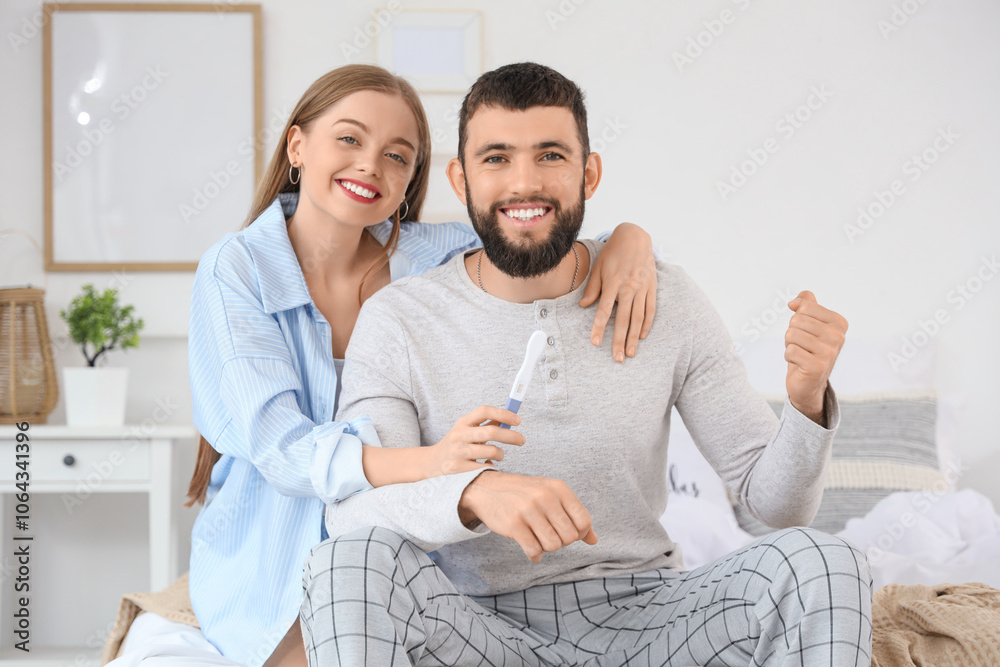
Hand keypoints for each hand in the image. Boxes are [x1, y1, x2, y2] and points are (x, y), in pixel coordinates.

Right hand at [423, 406, 525, 478]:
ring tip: (499, 455)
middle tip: (522, 440)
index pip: (484, 411)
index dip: (503, 414)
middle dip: (512, 436)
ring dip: (501, 454)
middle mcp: (459, 435)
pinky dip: (492, 465)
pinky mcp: (459, 469)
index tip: (518, 420)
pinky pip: (485, 466)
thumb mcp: (468, 430)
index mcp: (462, 422)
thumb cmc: (457, 445)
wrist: (433, 464)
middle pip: (491, 432)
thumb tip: (511, 418)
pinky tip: (487, 464)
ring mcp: (458, 452)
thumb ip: (487, 424)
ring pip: (491, 451)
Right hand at [459, 472, 597, 561]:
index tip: (566, 531)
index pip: (584, 521)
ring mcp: (529, 510)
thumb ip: (574, 516)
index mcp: (559, 488)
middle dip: (562, 541)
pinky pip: (534, 551)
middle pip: (570, 537)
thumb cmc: (525, 494)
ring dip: (546, 547)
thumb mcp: (551, 496)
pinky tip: (529, 546)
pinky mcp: (514, 525)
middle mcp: (545, 497)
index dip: (579, 533)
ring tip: (538, 537)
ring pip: (553, 545)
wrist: (487, 488)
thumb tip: (594, 540)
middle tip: (549, 534)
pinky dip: (534, 554)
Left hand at [579, 223, 656, 362]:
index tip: (595, 343)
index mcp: (613, 282)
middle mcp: (628, 287)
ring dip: (635, 337)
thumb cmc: (613, 253)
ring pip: (639, 317)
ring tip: (631, 353)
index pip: (604, 310)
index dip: (599, 327)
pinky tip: (642, 336)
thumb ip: (592, 288)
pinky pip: (651, 309)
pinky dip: (647, 324)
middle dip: (620, 340)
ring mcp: (642, 288)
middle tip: (618, 358)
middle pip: (624, 319)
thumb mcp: (598, 267)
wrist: (635, 237)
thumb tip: (583, 306)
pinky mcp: (652, 287)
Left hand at [785, 291, 847, 424]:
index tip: (807, 332)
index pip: (805, 306)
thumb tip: (794, 301)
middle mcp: (838, 336)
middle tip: (802, 345)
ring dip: (789, 345)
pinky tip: (799, 364)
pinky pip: (790, 351)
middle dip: (792, 333)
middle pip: (796, 320)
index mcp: (839, 322)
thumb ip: (806, 304)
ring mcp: (830, 352)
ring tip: (801, 354)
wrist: (809, 381)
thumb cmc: (807, 348)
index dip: (798, 319)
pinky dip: (789, 357)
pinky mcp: (818, 367)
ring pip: (791, 335)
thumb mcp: (808, 323)